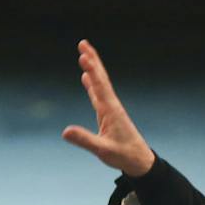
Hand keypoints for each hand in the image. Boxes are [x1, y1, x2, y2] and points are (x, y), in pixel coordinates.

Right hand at [62, 39, 155, 177]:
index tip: (83, 55)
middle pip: (101, 78)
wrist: (139, 161)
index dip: (92, 70)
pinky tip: (86, 78)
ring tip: (84, 54)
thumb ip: (85, 140)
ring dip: (92, 68)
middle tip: (83, 43)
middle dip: (92, 60)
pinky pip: (98, 94)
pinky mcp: (109, 114)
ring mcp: (110, 109)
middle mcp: (111, 105)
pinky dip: (92, 84)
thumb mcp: (103, 150)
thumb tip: (65, 132)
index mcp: (111, 110)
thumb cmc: (123, 156)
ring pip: (100, 83)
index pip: (99, 86)